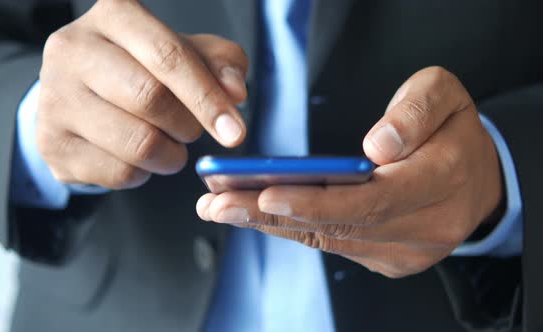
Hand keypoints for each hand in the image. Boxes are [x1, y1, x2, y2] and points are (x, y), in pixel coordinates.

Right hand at [37, 0, 247, 188]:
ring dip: (169, 155)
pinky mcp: (51, 143)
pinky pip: (118, 173)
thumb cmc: (139, 68)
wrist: (78, 94)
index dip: (207, 97)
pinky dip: (143, 173)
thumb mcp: (184, 53)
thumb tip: (234, 92)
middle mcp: (72, 48)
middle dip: (187, 125)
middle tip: (191, 130)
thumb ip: (219, 63)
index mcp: (113, 14)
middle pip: (150, 99)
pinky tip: (137, 157)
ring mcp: (54, 97)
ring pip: (136, 143)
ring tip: (168, 144)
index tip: (234, 131)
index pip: (168, 56)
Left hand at [197, 67, 502, 277]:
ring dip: (271, 224)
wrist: (476, 178)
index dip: (316, 201)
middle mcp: (423, 227)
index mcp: (440, 181)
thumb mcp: (444, 96)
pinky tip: (255, 215)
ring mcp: (403, 251)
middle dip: (272, 216)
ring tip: (222, 208)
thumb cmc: (453, 133)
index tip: (266, 193)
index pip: (371, 200)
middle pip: (338, 226)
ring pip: (328, 240)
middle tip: (219, 204)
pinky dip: (291, 228)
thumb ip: (414, 112)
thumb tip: (375, 147)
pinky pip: (332, 245)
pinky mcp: (386, 258)